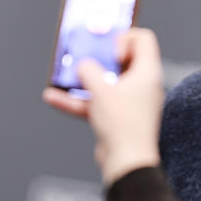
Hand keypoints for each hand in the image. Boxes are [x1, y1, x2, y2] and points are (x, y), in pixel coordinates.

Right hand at [43, 28, 162, 183]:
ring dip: (83, 80)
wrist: (126, 163)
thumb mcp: (100, 90)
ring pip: (105, 83)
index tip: (109, 51)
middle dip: (98, 57)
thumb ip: (89, 71)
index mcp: (147, 72)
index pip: (143, 39)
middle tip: (85, 56)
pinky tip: (54, 98)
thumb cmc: (123, 125)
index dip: (124, 38)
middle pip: (121, 60)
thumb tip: (82, 66)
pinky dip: (78, 100)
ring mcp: (130, 102)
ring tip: (65, 76)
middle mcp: (142, 85)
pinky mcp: (118, 117)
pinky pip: (97, 102)